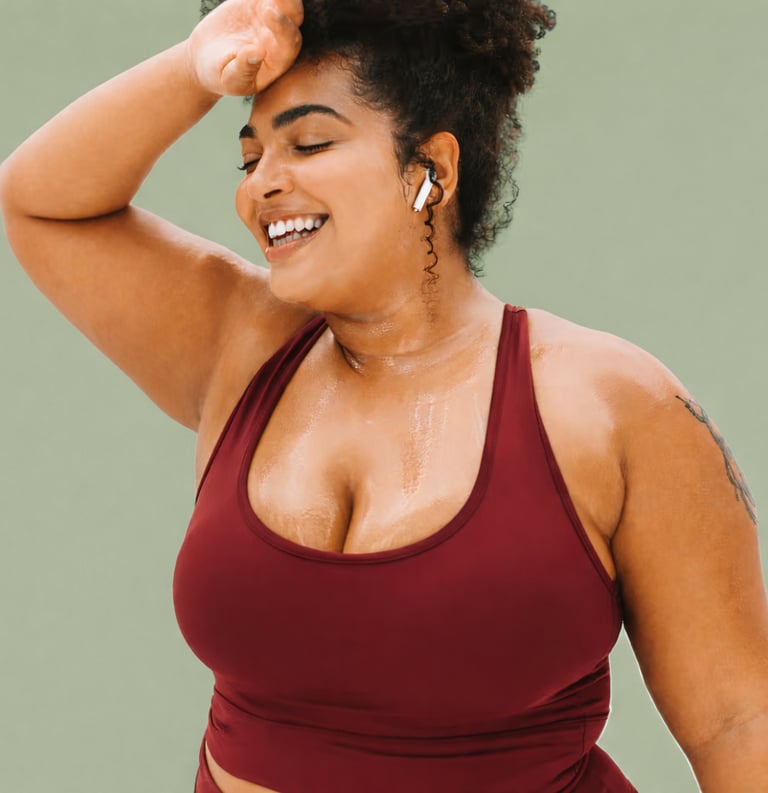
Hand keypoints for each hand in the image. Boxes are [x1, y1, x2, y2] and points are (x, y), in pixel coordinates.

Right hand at [186, 0, 302, 96]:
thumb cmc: (221, 75)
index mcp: (278, 60)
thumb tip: (256, 54)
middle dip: (287, 4)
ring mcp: (270, 19)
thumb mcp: (230, 79)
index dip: (283, 28)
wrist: (206, 57)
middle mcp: (280, 38)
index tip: (269, 14)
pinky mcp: (257, 3)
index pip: (289, 44)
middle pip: (293, 18)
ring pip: (282, 1)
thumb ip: (244, 69)